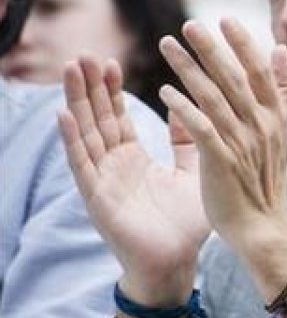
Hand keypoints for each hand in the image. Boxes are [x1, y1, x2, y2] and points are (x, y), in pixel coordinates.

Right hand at [57, 56, 207, 303]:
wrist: (178, 263)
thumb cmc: (186, 223)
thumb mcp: (192, 172)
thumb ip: (188, 139)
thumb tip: (187, 104)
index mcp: (134, 161)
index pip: (117, 117)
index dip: (111, 90)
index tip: (108, 59)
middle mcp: (113, 167)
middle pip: (96, 119)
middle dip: (89, 88)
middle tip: (82, 54)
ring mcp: (102, 181)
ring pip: (86, 134)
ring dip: (76, 102)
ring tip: (70, 71)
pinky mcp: (97, 198)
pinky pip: (82, 164)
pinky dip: (73, 139)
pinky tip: (63, 115)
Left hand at [157, 19, 286, 251]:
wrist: (262, 225)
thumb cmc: (267, 177)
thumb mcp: (284, 130)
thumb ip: (286, 90)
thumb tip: (281, 50)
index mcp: (276, 116)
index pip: (260, 71)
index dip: (243, 44)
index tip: (224, 18)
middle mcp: (262, 125)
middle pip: (234, 78)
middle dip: (212, 48)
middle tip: (189, 23)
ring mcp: (243, 143)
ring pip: (214, 97)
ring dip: (188, 68)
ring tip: (166, 45)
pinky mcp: (222, 162)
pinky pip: (201, 129)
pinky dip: (183, 108)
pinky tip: (165, 92)